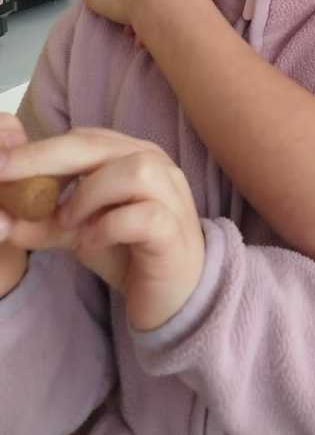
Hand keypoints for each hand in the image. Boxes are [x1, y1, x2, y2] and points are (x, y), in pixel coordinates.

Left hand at [0, 127, 204, 329]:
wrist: (176, 294)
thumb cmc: (131, 252)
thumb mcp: (80, 234)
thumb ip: (46, 222)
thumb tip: (2, 220)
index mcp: (132, 155)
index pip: (82, 139)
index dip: (37, 148)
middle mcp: (155, 164)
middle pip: (99, 145)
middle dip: (46, 158)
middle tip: (5, 174)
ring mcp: (171, 194)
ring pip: (132, 171)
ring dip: (89, 195)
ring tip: (69, 223)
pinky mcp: (174, 229)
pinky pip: (143, 216)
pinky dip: (109, 226)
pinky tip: (91, 242)